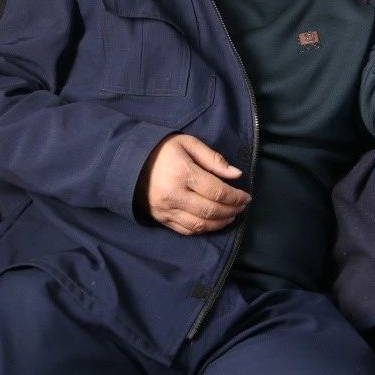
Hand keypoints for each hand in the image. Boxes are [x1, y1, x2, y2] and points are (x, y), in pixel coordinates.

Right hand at [134, 134, 250, 234]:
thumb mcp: (188, 144)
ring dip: (220, 223)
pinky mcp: (160, 218)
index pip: (217, 191)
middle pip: (211, 211)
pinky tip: (212, 223)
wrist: (128, 161)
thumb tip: (236, 174)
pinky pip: (185, 230)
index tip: (246, 196)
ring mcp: (166, 209)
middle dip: (231, 210)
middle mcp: (175, 195)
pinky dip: (202, 230)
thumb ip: (213, 159)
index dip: (236, 197)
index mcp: (183, 173)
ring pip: (200, 225)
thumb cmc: (162, 149)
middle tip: (242, 207)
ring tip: (231, 216)